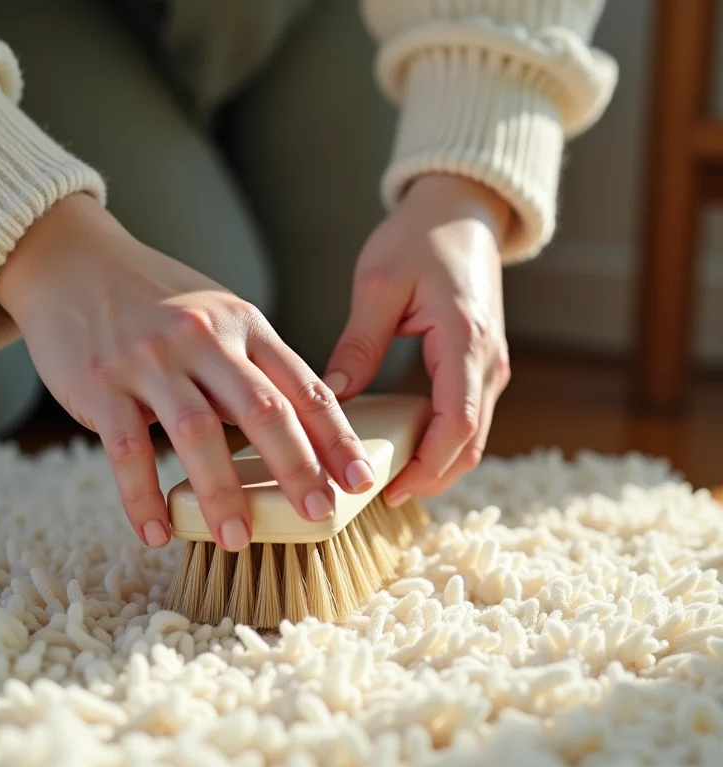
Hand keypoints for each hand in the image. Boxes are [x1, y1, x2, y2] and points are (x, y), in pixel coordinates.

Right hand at [0, 194, 374, 549]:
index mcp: (245, 324)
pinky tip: (157, 532)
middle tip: (319, 513)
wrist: (73, 260)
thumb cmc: (157, 298)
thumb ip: (256, 363)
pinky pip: (126, 449)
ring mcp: (151, 359)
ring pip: (197, 433)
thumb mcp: (220, 314)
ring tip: (239, 538)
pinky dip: (142, 497)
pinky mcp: (101, 383)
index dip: (337, 437)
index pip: (304, 386)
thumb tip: (301, 422)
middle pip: (263, 410)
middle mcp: (205, 338)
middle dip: (298, 468)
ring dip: (222, 493)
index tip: (361, 478)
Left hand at [324, 175, 510, 503]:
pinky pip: (469, 418)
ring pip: (474, 437)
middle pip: (471, 445)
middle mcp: (489, 362)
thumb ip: (359, 345)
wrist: (461, 212)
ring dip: (438, 464)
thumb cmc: (421, 237)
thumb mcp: (377, 285)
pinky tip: (406, 445)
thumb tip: (335, 398)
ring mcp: (491, 366)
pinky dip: (443, 443)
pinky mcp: (483, 365)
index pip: (457, 425)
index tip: (387, 490)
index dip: (425, 467)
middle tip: (380, 495)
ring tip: (387, 477)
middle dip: (431, 477)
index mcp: (465, 341)